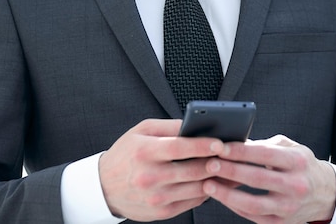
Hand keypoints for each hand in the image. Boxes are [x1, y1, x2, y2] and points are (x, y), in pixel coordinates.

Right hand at [99, 118, 224, 220]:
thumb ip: (169, 126)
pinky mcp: (161, 212)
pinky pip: (191, 202)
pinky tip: (212, 182)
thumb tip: (195, 124)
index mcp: (144, 152)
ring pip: (195, 189)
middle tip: (231, 155)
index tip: (220, 142)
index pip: (179, 148)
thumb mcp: (141, 131)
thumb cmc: (126, 153)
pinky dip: (204, 192)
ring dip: (215, 179)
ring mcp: (156, 197)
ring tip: (228, 169)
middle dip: (215, 163)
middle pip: (191, 170)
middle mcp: (150, 177)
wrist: (104, 187)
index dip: (201, 145)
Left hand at [202, 134, 335, 223]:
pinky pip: (255, 217)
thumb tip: (235, 142)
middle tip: (209, 164)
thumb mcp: (289, 147)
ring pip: (254, 203)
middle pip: (257, 178)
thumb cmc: (301, 164)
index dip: (240, 151)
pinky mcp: (283, 223)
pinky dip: (236, 207)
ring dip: (228, 194)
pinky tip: (222, 197)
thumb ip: (264, 144)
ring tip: (208, 185)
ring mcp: (290, 207)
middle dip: (230, 171)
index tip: (220, 147)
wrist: (326, 193)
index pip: (264, 154)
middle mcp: (295, 185)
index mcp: (296, 161)